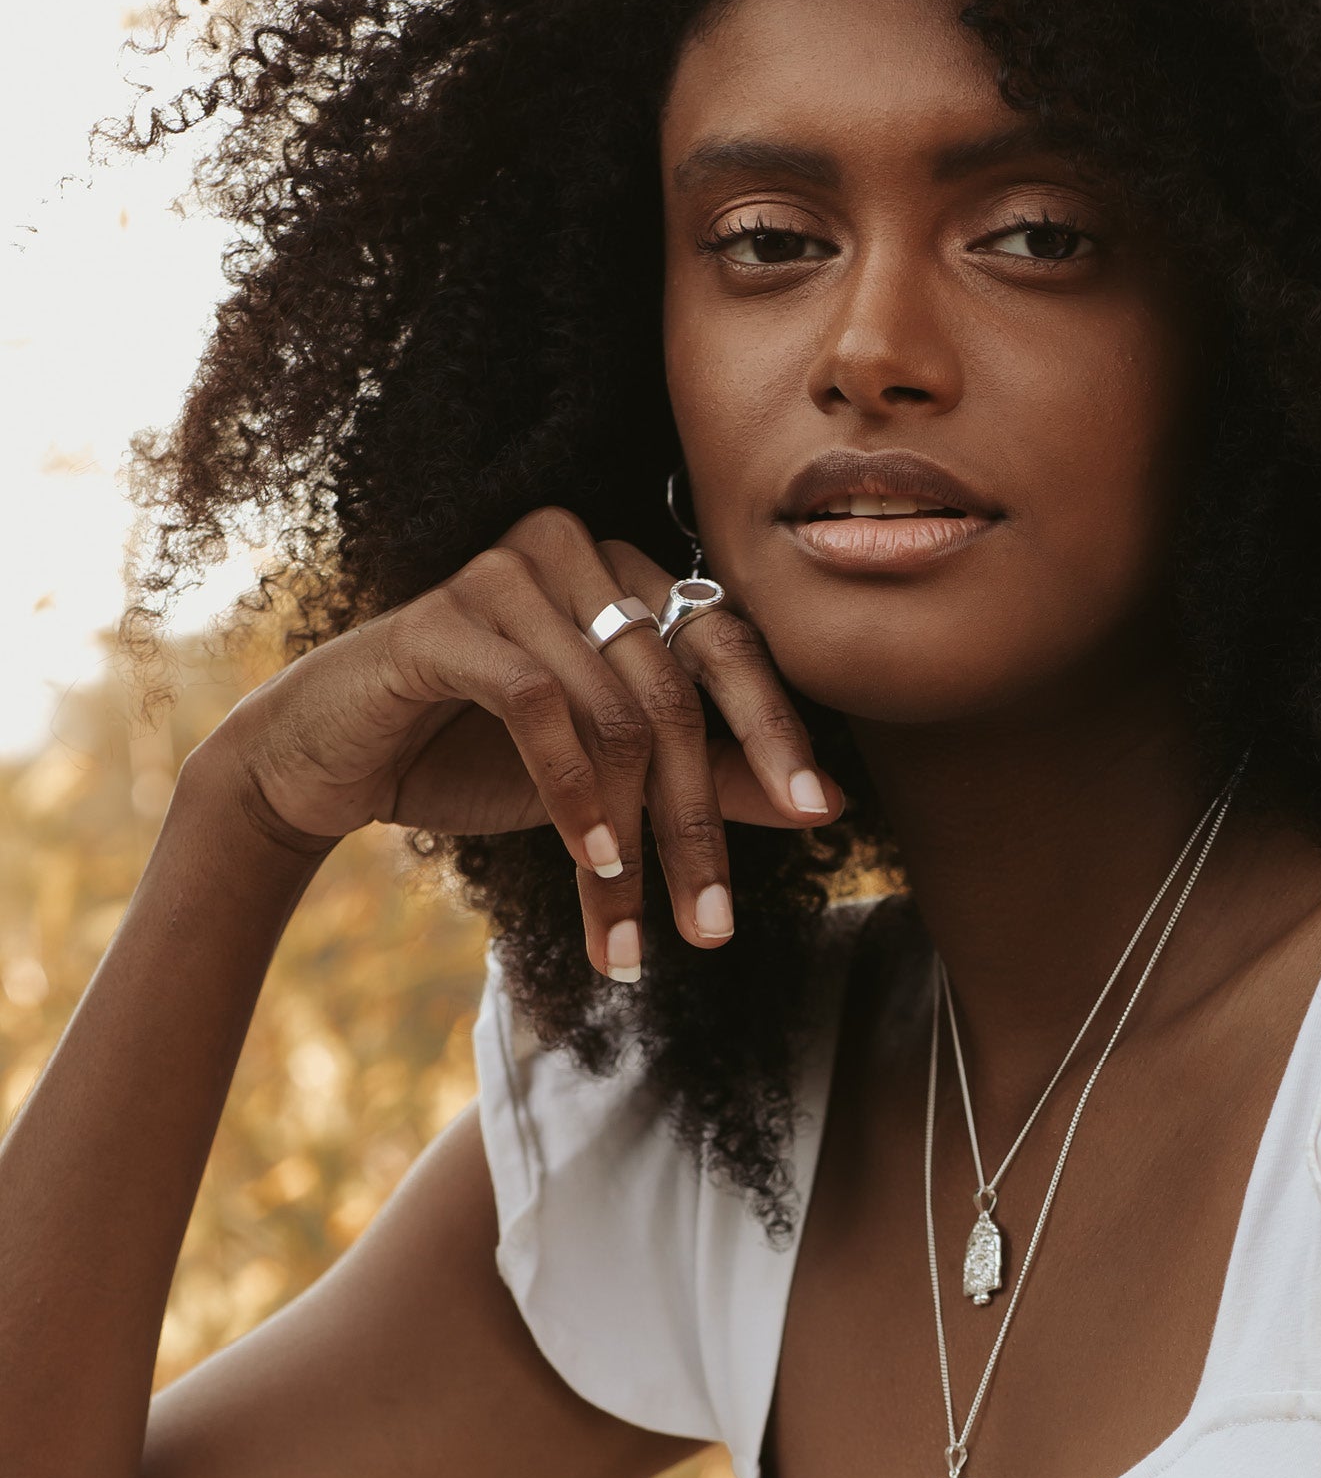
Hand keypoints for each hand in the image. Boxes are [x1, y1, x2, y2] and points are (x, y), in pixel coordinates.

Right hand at [191, 506, 840, 977]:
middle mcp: (579, 553)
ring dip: (632, 834)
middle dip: (696, 822)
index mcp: (629, 574)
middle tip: (711, 924)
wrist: (337, 760)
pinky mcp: (446, 618)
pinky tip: (589, 860)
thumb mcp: (615, 775)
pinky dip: (571, 794)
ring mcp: (509, 575)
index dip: (774, 727)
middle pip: (675, 692)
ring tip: (634, 924)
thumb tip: (826, 801)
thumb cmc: (482, 755)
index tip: (815, 810)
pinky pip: (540, 705)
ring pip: (615, 711)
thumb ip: (711, 774)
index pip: (728, 643)